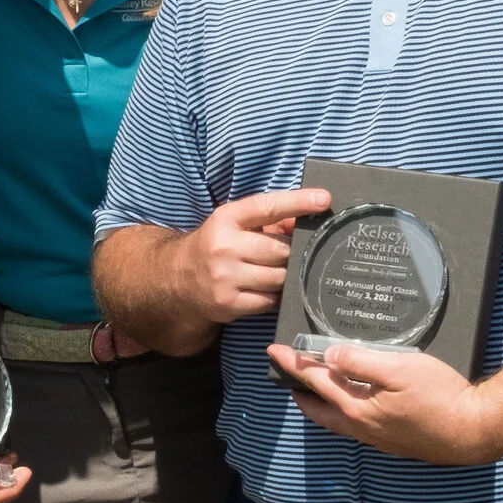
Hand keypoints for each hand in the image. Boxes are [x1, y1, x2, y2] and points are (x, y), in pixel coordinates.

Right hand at [181, 189, 332, 325]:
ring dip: (285, 276)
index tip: (324, 199)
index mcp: (226, 219)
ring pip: (278, 277)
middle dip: (292, 253)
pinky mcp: (228, 303)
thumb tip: (307, 220)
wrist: (178, 280)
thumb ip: (270, 220)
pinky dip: (274, 295)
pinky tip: (266, 290)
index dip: (297, 202)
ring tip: (278, 272)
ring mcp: (225, 277)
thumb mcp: (235, 225)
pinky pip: (269, 300)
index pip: (267, 206)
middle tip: (294, 254)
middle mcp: (224, 246)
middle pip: (280, 249)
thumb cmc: (217, 246)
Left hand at [266, 341, 502, 465]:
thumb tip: (330, 357)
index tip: (275, 351)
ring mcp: (378, 438)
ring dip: (320, 406)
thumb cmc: (441, 396)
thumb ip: (361, 363)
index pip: (316, 381)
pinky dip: (343, 414)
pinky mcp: (394, 442)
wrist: (474, 430)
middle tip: (288, 376)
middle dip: (299, 391)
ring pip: (337, 422)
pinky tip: (354, 406)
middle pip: (318, 409)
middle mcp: (362, 428)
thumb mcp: (400, 368)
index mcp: (357, 408)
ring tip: (313, 393)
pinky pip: (356, 428)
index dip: (294, 364)